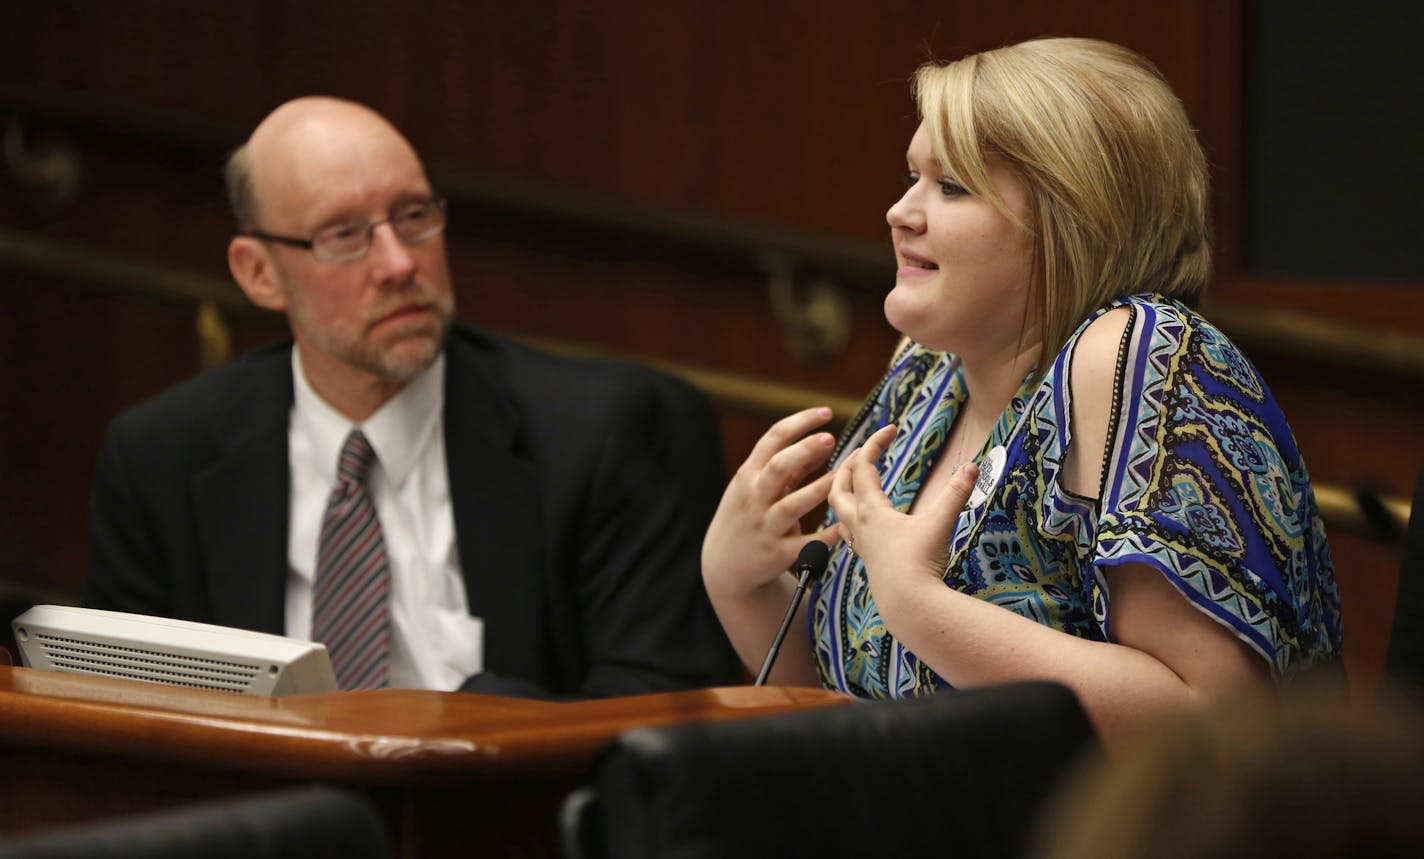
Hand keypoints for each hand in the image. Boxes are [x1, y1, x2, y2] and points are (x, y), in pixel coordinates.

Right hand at [702, 407, 842, 593]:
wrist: (724, 565)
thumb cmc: (748, 515)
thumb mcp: (756, 487)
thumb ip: (789, 466)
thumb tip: (823, 441)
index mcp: (750, 475)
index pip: (773, 439)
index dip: (800, 423)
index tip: (825, 412)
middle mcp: (755, 498)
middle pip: (778, 467)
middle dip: (804, 450)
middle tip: (830, 437)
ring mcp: (766, 526)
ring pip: (792, 505)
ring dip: (817, 490)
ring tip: (840, 477)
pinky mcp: (778, 553)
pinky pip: (805, 544)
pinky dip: (825, 536)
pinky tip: (844, 526)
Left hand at [828, 425, 978, 606]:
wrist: (909, 606)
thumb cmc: (920, 564)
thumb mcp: (940, 524)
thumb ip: (955, 493)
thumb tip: (972, 467)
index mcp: (871, 510)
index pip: (864, 466)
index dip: (875, 443)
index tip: (891, 429)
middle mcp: (859, 525)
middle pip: (838, 487)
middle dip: (846, 466)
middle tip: (861, 452)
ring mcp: (860, 545)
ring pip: (838, 512)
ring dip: (842, 493)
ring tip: (853, 484)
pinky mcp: (868, 561)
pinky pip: (849, 534)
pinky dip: (850, 520)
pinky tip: (863, 523)